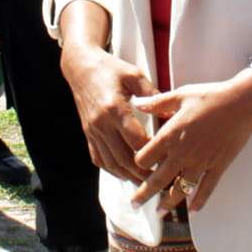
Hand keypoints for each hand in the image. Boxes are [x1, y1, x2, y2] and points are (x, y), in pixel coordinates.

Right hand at [63, 45, 158, 183]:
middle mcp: (102, 124)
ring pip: (111, 163)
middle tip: (160, 180)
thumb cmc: (111, 69)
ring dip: (128, 176)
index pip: (136, 140)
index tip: (168, 158)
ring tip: (145, 183)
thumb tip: (171, 113)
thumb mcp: (134, 75)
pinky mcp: (88, 134)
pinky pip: (98, 159)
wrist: (81, 68)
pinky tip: (125, 174)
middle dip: (142, 172)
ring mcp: (93, 131)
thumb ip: (152, 94)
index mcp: (115, 109)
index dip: (152, 152)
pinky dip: (112, 170)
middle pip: (124, 158)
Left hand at [129, 74, 251, 211]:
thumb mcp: (180, 95)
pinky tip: (193, 210)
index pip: (145, 158)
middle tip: (134, 204)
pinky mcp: (217, 167)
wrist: (241, 104)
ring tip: (159, 211)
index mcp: (170, 135)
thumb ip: (156, 102)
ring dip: (168, 203)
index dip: (137, 163)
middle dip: (144, 194)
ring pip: (179, 190)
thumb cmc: (210, 96)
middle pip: (157, 180)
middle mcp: (182, 153)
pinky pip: (206, 189)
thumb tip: (136, 103)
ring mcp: (200, 163)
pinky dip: (199, 201)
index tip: (134, 166)